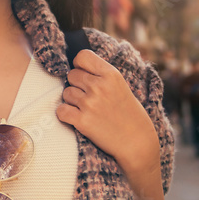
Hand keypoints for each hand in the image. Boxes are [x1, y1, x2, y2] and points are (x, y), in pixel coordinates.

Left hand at [57, 49, 160, 178]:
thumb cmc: (130, 114)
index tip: (84, 73)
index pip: (82, 56)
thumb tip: (76, 66)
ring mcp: (90, 103)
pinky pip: (61, 110)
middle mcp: (99, 86)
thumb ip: (101, 75)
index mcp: (111, 74)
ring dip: (72, 101)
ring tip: (88, 109)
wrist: (137, 142)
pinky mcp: (82, 121)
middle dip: (77, 85)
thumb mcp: (120, 86)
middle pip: (71, 75)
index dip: (80, 65)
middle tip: (89, 97)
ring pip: (66, 93)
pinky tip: (77, 118)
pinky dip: (66, 114)